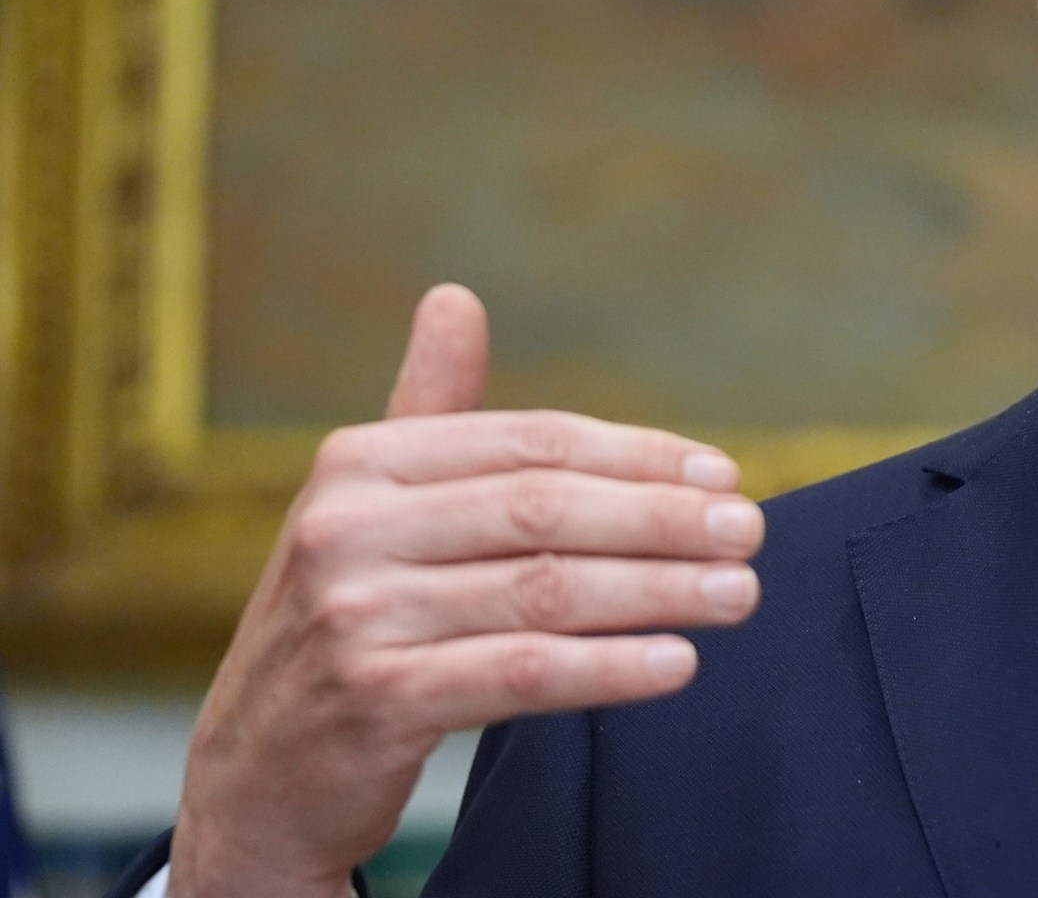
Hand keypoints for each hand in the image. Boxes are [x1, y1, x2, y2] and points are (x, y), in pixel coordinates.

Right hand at [169, 285, 764, 897]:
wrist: (258, 770)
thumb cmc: (346, 618)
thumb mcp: (371, 507)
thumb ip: (431, 410)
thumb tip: (455, 296)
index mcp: (360, 464)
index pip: (532, 443)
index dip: (638, 456)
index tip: (723, 474)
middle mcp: (346, 529)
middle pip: (546, 510)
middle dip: (664, 519)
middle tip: (749, 532)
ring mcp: (355, 616)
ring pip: (545, 590)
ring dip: (660, 591)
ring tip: (737, 593)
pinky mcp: (375, 701)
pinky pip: (522, 674)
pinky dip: (609, 666)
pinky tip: (677, 662)